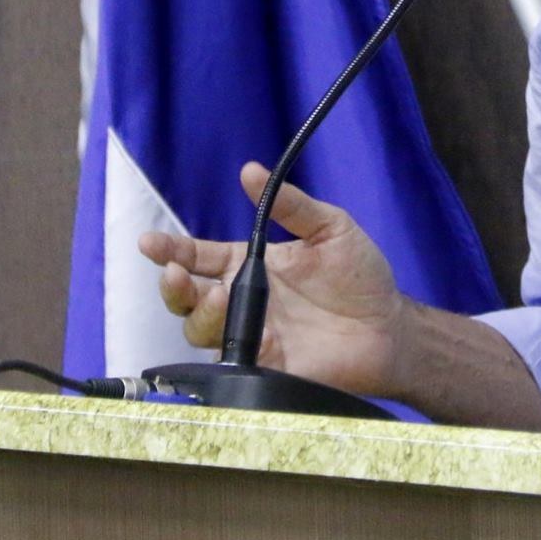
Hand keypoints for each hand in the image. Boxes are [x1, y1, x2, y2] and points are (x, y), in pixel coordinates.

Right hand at [137, 163, 408, 396]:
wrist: (390, 327)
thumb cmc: (361, 276)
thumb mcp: (330, 228)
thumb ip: (291, 205)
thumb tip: (250, 171)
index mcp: (251, 265)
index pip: (199, 257)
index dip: (172, 250)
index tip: (150, 242)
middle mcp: (243, 302)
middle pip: (187, 298)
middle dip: (173, 287)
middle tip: (174, 273)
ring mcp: (252, 336)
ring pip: (200, 332)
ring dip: (200, 314)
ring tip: (217, 297)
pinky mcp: (266, 368)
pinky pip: (233, 365)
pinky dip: (226, 352)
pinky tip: (239, 336)